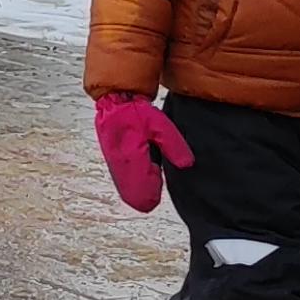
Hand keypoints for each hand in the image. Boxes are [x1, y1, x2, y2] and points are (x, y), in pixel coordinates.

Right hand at [93, 93, 195, 213]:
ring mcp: (115, 164)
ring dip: (138, 192)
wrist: (115, 101)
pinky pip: (122, 181)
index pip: (142, 186)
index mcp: (132, 156)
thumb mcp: (160, 125)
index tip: (158, 196)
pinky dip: (132, 185)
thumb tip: (186, 164)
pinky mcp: (113, 161)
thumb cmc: (136, 112)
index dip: (151, 194)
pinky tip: (144, 180)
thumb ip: (174, 146)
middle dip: (144, 198)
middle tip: (155, 196)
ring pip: (125, 189)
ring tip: (152, 187)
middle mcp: (121, 164)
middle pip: (131, 194)